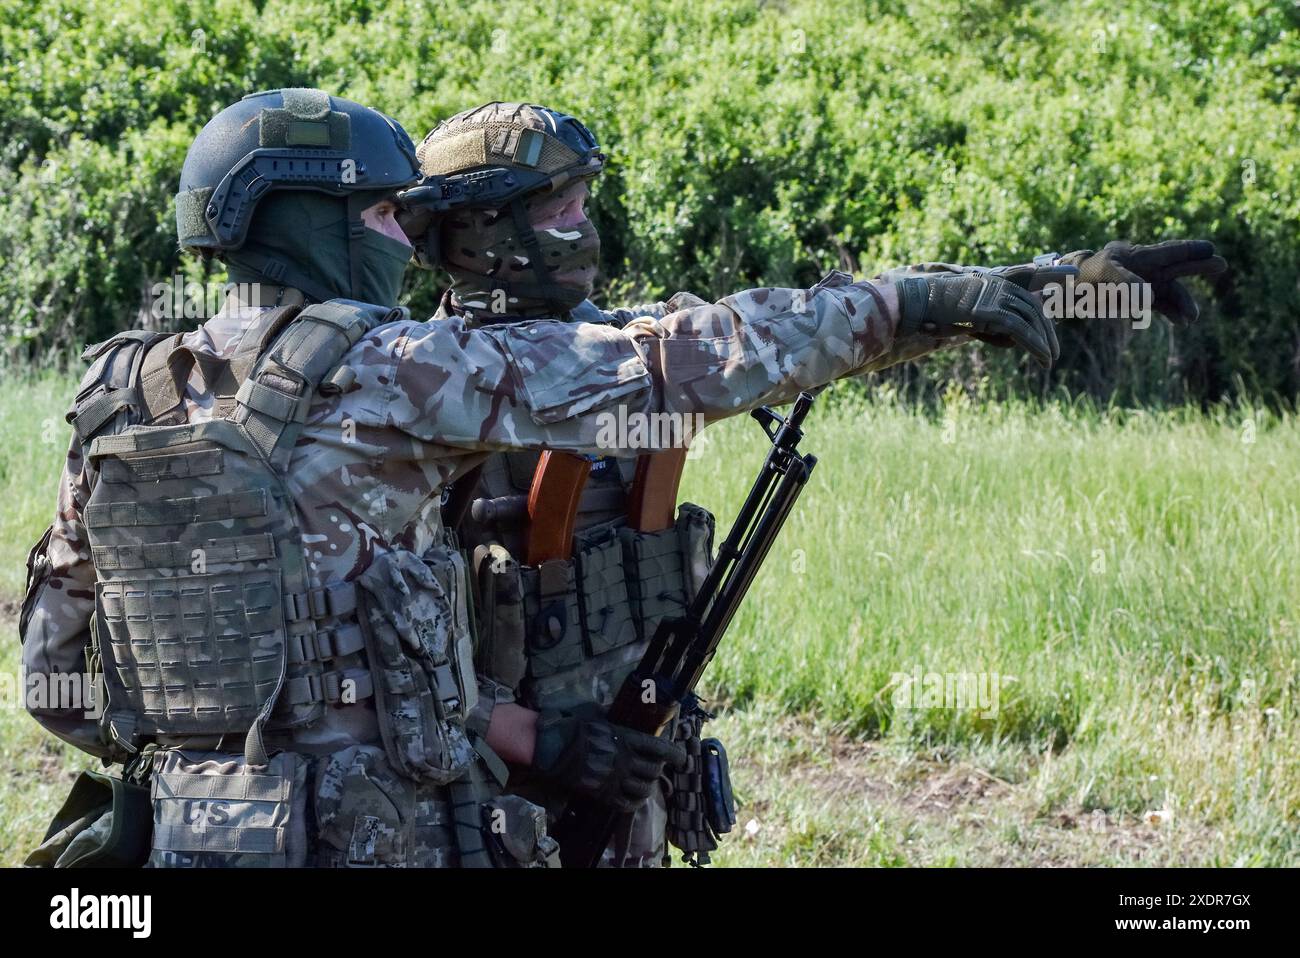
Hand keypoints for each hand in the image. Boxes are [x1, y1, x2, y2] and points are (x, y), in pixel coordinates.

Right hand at [531, 711, 687, 811]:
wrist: (549, 746)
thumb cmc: (571, 726)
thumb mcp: (598, 716)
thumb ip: (616, 723)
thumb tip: (627, 720)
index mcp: (624, 738)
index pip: (659, 748)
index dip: (675, 755)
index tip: (682, 758)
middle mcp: (623, 760)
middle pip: (654, 771)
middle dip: (657, 770)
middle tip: (653, 768)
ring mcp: (613, 779)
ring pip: (644, 790)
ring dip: (647, 787)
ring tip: (643, 783)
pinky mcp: (602, 794)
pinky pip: (627, 805)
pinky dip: (634, 803)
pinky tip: (633, 799)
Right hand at [894, 272, 1060, 367]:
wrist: (918, 301)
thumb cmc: (934, 309)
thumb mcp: (964, 312)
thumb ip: (983, 319)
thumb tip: (995, 334)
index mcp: (996, 284)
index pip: (1028, 302)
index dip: (1040, 321)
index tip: (1047, 339)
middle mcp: (1001, 287)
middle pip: (1034, 310)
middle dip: (1047, 333)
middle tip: (1053, 355)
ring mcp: (997, 297)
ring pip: (1031, 320)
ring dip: (1044, 343)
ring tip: (1049, 361)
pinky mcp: (991, 311)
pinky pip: (1021, 329)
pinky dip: (1035, 344)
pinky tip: (1043, 358)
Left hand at [1059, 240, 1226, 324]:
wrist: (1067, 289)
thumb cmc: (1085, 276)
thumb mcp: (1103, 274)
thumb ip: (1126, 283)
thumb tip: (1148, 299)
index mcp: (1138, 255)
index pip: (1169, 251)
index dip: (1189, 250)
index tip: (1210, 249)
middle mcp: (1145, 268)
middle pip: (1177, 267)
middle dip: (1198, 266)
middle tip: (1221, 264)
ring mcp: (1142, 284)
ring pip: (1169, 291)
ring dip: (1182, 302)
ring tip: (1191, 317)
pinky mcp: (1136, 300)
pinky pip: (1159, 306)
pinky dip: (1171, 312)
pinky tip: (1182, 321)